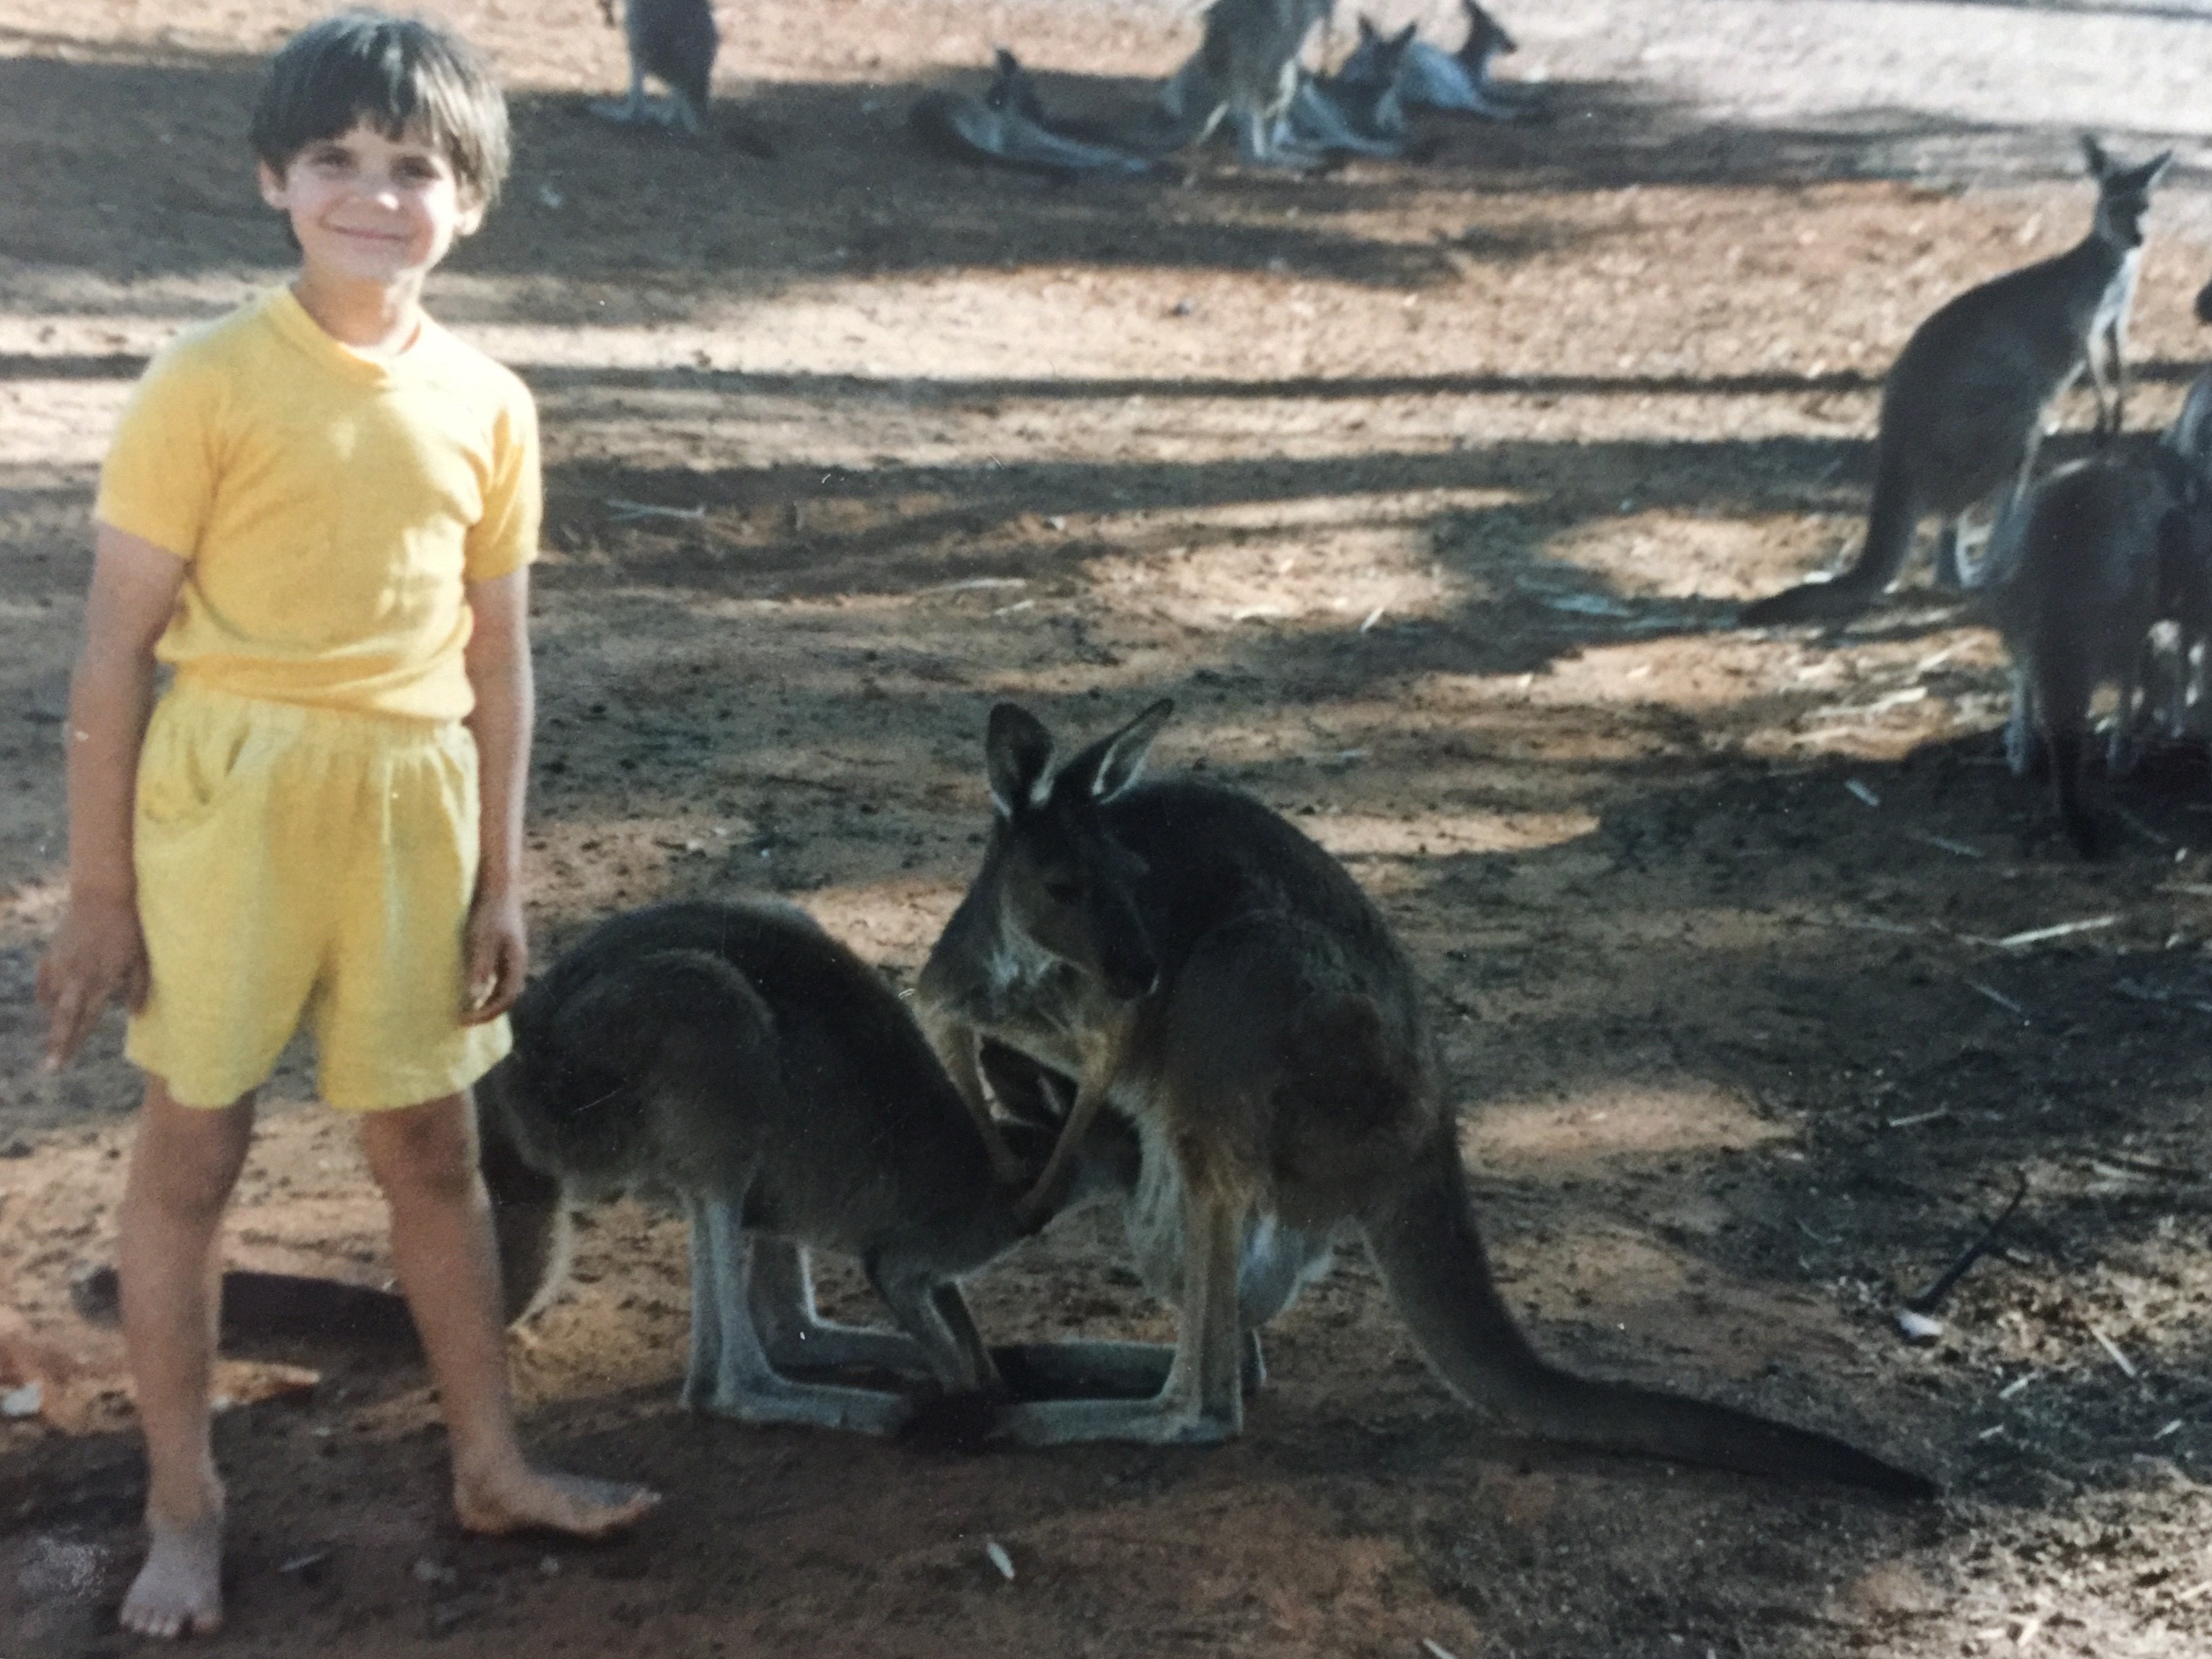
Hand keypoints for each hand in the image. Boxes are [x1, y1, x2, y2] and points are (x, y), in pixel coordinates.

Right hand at [36, 892, 148, 1069]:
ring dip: (57, 1019)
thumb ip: (138, 986)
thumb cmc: (128, 927)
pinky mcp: (52, 954)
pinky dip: (48, 995)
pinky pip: (46, 982)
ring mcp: (60, 965)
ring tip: (61, 1036)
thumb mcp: (142, 957)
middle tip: (49, 1069)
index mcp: (99, 980)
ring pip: (53, 1001)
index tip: (60, 1065)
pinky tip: (52, 1004)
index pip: (83, 1020)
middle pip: (63, 1018)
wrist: (100, 895)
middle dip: (57, 1044)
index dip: (73, 1044)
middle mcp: (75, 976)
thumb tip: (134, 1014)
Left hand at [461, 886, 526, 1024]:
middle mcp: (516, 962)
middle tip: (464, 1019)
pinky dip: (484, 985)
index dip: (487, 1014)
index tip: (464, 1020)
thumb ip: (479, 969)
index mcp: (515, 964)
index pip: (506, 999)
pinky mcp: (501, 945)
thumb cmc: (489, 913)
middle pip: (506, 995)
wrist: (498, 886)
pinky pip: (496, 973)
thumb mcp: (480, 942)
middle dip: (487, 1011)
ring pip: (502, 985)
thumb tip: (474, 998)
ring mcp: (510, 953)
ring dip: (486, 999)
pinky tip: (468, 982)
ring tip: (465, 1006)